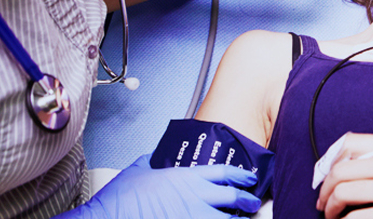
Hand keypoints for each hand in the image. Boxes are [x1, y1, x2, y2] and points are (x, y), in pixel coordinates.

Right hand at [58, 154, 260, 217]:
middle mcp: (195, 198)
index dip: (241, 175)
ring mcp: (193, 218)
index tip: (249, 178)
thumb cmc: (119, 199)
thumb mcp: (137, 171)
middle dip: (247, 200)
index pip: (223, 172)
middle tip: (253, 203)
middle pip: (233, 197)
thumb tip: (152, 160)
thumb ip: (150, 164)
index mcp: (186, 178)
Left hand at [316, 134, 372, 218]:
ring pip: (341, 193)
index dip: (331, 160)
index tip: (326, 174)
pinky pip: (355, 218)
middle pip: (340, 170)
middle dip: (324, 189)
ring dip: (330, 209)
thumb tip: (359, 164)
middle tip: (324, 203)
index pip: (350, 143)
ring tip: (332, 217)